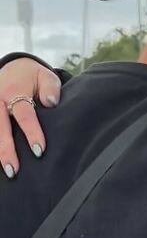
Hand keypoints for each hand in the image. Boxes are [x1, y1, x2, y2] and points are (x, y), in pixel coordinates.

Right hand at [0, 58, 60, 177]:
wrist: (14, 67)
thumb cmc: (33, 77)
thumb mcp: (45, 76)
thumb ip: (50, 88)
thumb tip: (51, 102)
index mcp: (14, 90)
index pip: (24, 115)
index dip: (32, 133)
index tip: (39, 150)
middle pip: (1, 127)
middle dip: (6, 150)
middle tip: (14, 169)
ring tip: (7, 171)